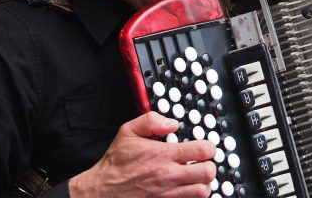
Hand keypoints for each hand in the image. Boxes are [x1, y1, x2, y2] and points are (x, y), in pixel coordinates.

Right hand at [69, 111, 215, 197]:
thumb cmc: (115, 163)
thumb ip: (151, 120)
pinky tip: (186, 189)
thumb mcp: (128, 132)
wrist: (101, 192)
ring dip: (203, 183)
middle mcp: (169, 176)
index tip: (205, 147)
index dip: (209, 147)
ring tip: (196, 177)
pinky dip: (192, 196)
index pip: (203, 150)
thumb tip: (173, 123)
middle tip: (203, 163)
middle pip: (208, 173)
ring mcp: (168, 194)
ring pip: (203, 191)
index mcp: (163, 155)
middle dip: (209, 166)